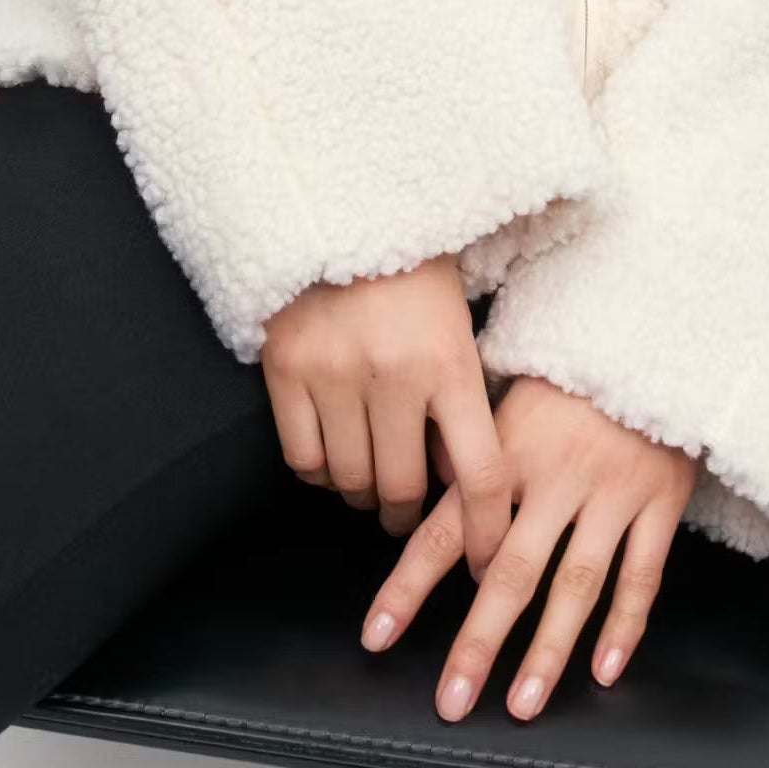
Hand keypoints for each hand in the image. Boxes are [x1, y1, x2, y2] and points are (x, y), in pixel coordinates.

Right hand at [260, 255, 514, 576]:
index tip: (484, 562)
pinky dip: (318, 473)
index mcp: (450, 363)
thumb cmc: (414, 269)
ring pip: (350, 481)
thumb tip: (456, 484)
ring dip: (364, 495)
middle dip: (410, 515)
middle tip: (409, 513)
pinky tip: (331, 458)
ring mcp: (333, 375)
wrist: (341, 205)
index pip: (480, 475)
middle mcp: (393, 377)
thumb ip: (465, 402)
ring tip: (372, 483)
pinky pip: (301, 458)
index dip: (484, 533)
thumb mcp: (460, 327)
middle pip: (405, 489)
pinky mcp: (284, 370)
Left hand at [358, 372, 698, 719]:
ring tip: (521, 704)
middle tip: (451, 700)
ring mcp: (611, 494)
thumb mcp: (506, 402)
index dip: (408, 587)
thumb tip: (426, 515)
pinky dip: (623, 628)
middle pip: (509, 572)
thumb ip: (473, 462)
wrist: (653, 343)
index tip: (376, 636)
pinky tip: (602, 672)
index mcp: (505, 453)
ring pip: (576, 585)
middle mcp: (555, 478)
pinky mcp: (659, 503)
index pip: (444, 530)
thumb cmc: (569, 379)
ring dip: (547, 651)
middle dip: (477, 643)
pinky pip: (641, 576)